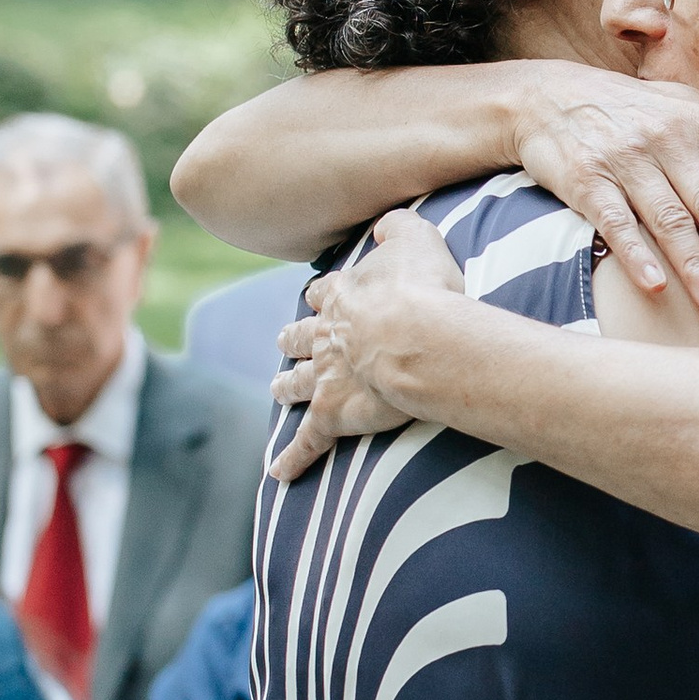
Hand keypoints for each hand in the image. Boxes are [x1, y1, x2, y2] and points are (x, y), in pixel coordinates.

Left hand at [270, 219, 460, 483]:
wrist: (415, 336)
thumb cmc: (423, 287)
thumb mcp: (415, 237)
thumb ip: (397, 226)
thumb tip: (384, 226)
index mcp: (343, 296)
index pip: (324, 293)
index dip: (322, 295)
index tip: (317, 295)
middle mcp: (326, 337)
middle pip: (301, 338)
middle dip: (292, 339)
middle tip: (283, 340)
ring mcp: (326, 378)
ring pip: (297, 383)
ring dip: (286, 386)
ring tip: (276, 388)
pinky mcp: (333, 415)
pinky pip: (308, 442)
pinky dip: (294, 458)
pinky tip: (279, 473)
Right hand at [509, 65, 698, 317]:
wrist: (548, 97)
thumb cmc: (637, 112)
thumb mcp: (697, 112)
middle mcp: (668, 138)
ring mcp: (626, 158)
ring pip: (669, 219)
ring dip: (696, 266)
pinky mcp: (586, 179)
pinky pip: (615, 222)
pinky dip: (636, 254)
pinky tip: (655, 285)